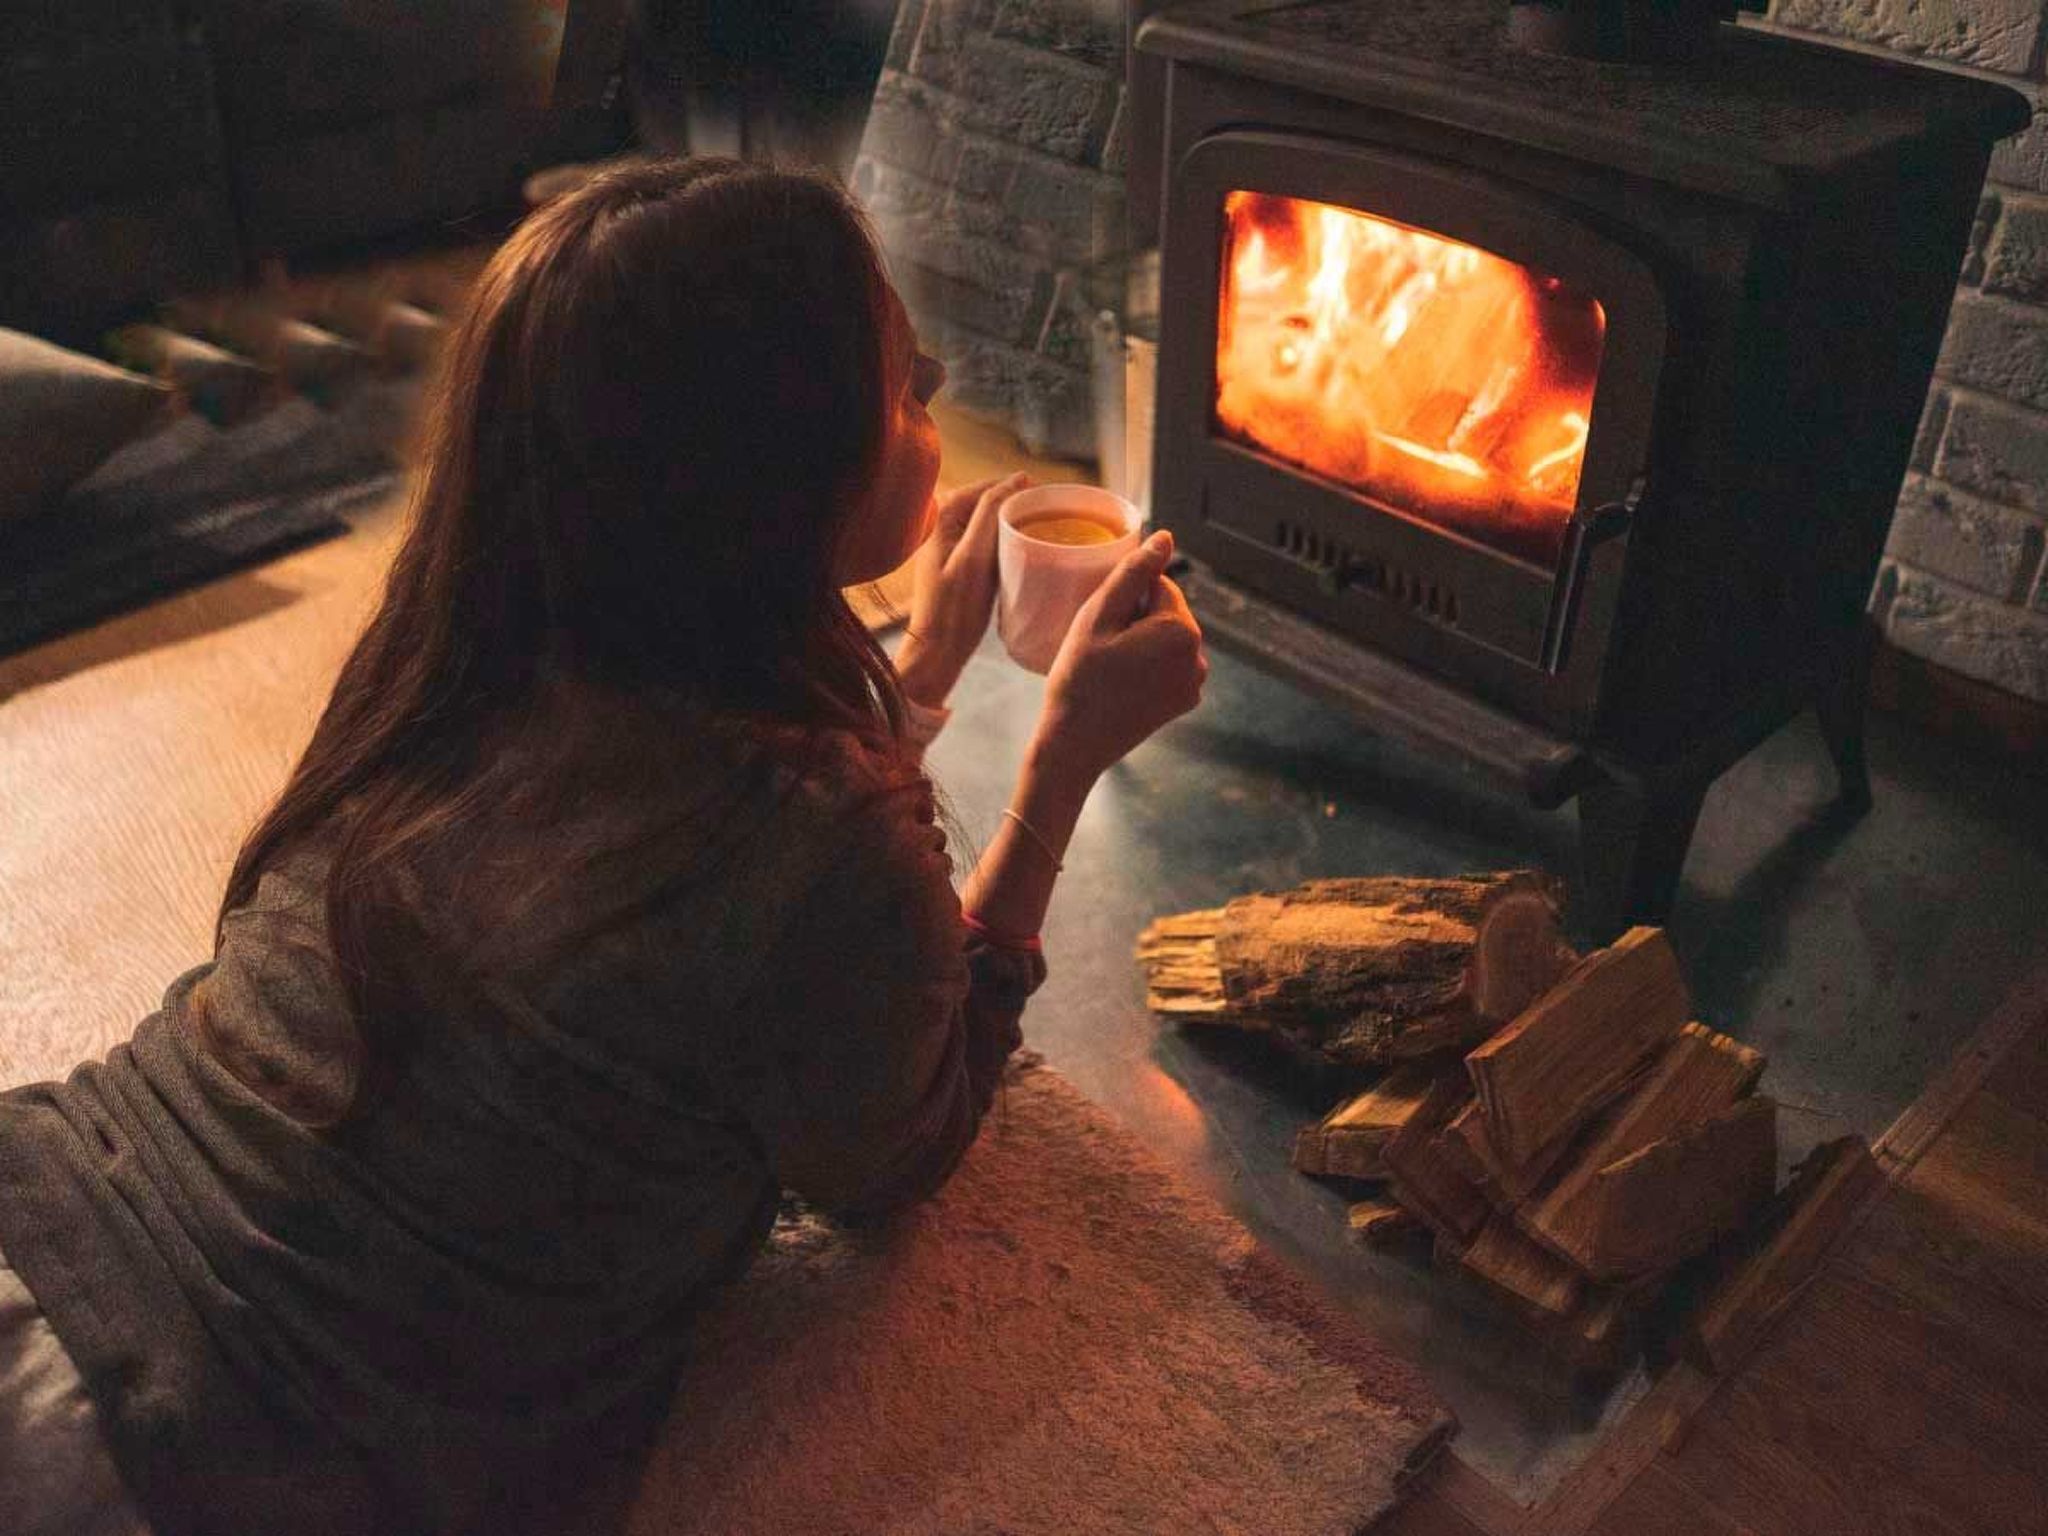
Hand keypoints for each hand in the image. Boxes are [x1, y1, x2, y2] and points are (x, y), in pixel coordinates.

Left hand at [894, 473, 1030, 709]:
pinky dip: (1006, 541)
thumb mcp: (975, 556)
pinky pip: (988, 539)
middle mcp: (941, 522)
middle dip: (1017, 507)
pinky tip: (1023, 551)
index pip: (988, 487)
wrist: (938, 650)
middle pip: (989, 502)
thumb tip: (1018, 479)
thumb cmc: (955, 608)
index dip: (1019, 491)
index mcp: (941, 515)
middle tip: (1049, 519)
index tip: (1050, 502)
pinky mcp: (958, 560)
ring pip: (990, 521)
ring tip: (1040, 532)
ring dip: (1013, 524)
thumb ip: (991, 512)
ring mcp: (949, 542)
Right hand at [1030, 529, 1206, 785]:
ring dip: (1141, 641)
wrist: (1075, 746)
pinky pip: (1168, 664)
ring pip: (1166, 638)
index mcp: (1181, 630)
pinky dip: (1147, 665)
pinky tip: (1120, 682)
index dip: (1124, 598)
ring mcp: (1194, 683)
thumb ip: (1133, 573)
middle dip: (1136, 618)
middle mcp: (1198, 656)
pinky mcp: (1184, 702)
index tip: (1101, 625)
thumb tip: (1165, 538)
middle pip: (1166, 611)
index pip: (1157, 584)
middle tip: (1101, 647)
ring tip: (1109, 665)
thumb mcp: (1098, 617)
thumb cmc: (1078, 679)